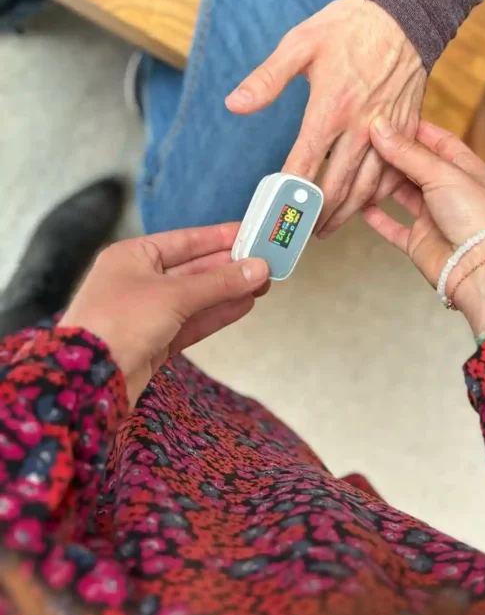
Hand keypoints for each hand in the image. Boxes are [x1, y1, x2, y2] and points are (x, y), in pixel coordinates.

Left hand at [59, 224, 269, 406]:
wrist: (87, 381)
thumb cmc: (119, 323)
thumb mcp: (174, 295)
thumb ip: (219, 282)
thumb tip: (258, 268)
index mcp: (133, 256)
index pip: (185, 240)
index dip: (220, 237)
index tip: (251, 233)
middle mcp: (138, 280)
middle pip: (193, 268)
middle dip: (230, 266)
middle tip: (267, 261)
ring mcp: (146, 312)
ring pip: (196, 296)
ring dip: (228, 290)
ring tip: (264, 283)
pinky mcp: (154, 341)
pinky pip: (192, 321)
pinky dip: (217, 313)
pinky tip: (244, 305)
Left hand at [225, 0, 425, 236]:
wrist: (405, 14)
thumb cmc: (349, 27)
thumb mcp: (300, 43)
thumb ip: (267, 79)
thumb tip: (235, 104)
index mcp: (331, 108)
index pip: (305, 164)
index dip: (288, 194)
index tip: (275, 212)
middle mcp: (362, 127)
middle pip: (337, 187)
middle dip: (316, 216)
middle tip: (300, 232)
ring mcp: (388, 131)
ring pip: (368, 188)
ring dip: (347, 213)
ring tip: (328, 227)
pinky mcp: (407, 129)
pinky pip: (394, 173)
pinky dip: (377, 195)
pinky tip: (365, 203)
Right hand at [363, 118, 484, 333]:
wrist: (480, 267)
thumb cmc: (476, 215)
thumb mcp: (441, 173)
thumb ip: (407, 152)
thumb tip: (380, 126)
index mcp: (464, 168)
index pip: (438, 141)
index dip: (415, 129)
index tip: (389, 117)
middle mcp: (449, 190)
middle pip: (415, 167)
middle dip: (393, 155)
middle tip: (365, 140)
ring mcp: (434, 216)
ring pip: (402, 194)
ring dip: (382, 183)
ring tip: (358, 167)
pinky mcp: (420, 241)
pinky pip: (394, 227)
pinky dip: (378, 217)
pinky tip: (361, 205)